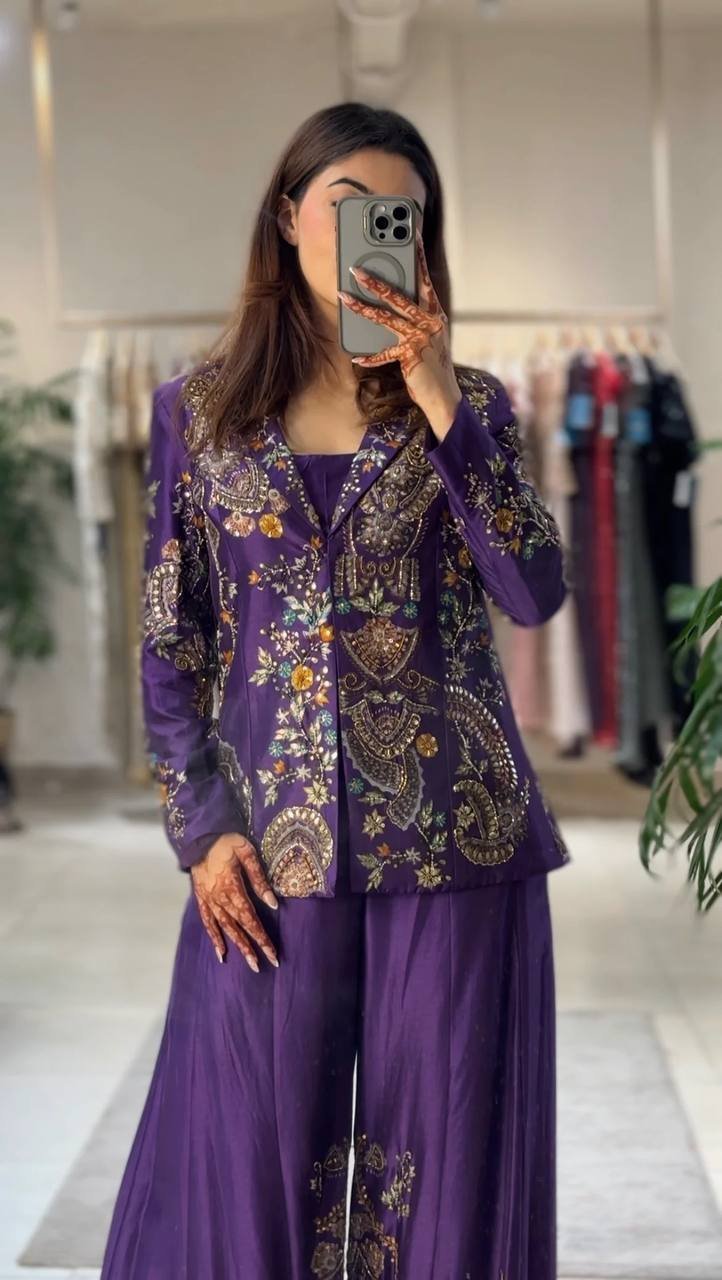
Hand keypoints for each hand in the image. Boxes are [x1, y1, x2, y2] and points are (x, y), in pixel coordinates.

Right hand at [190, 832, 279, 972]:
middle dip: (252, 947)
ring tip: (249, 963)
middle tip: (263, 966)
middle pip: (239, 928)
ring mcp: (209, 900)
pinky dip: (214, 937)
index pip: (250, 919)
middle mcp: (219, 899)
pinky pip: (208, 922)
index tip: (272, 953)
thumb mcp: (247, 853)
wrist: (200, 835)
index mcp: (232, 888)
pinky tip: (221, 952)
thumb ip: (259, 879)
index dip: (262, 938)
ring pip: (224, 928)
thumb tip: (273, 903)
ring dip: (237, 946)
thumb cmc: (228, 841)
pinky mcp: (201, 898)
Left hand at [337, 225, 461, 429]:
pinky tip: (357, 356)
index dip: (418, 256)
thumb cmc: (433, 365)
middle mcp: (429, 322)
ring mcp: (419, 339)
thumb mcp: (428, 337)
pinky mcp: (410, 356)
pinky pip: (384, 353)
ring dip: (361, 307)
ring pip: (385, 318)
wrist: (445, 396)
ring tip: (343, 296)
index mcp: (435, 314)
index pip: (425, 280)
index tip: (411, 234)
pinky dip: (370, 356)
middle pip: (399, 296)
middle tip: (355, 269)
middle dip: (375, 281)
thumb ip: (415, 319)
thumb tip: (389, 304)